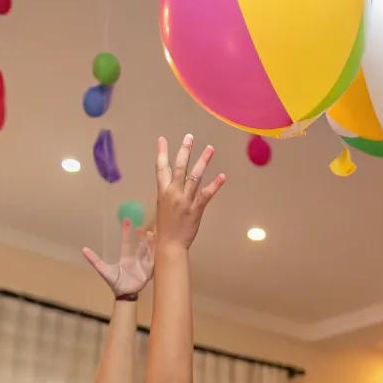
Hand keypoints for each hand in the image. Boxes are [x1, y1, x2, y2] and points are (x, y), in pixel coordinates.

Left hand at [82, 218, 154, 299]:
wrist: (123, 294)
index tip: (127, 220)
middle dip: (142, 237)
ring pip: (148, 251)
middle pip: (140, 245)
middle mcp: (136, 259)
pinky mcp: (149, 271)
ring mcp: (143, 265)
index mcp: (126, 258)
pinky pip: (154, 261)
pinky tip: (159, 248)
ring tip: (151, 234)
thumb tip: (83, 250)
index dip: (126, 232)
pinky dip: (156, 254)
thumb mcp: (103, 270)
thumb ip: (94, 260)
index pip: (126, 242)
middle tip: (143, 227)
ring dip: (150, 243)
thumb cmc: (115, 282)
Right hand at [155, 135, 225, 251]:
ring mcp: (185, 200)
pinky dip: (215, 185)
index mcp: (162, 192)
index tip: (162, 139)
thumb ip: (167, 195)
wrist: (170, 245)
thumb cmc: (165, 229)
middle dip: (184, 150)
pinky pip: (207, 194)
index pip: (160, 168)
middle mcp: (173, 193)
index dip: (162, 153)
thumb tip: (172, 187)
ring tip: (210, 148)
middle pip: (179, 167)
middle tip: (190, 136)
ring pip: (194, 176)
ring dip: (203, 161)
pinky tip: (222, 176)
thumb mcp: (161, 208)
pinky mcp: (196, 208)